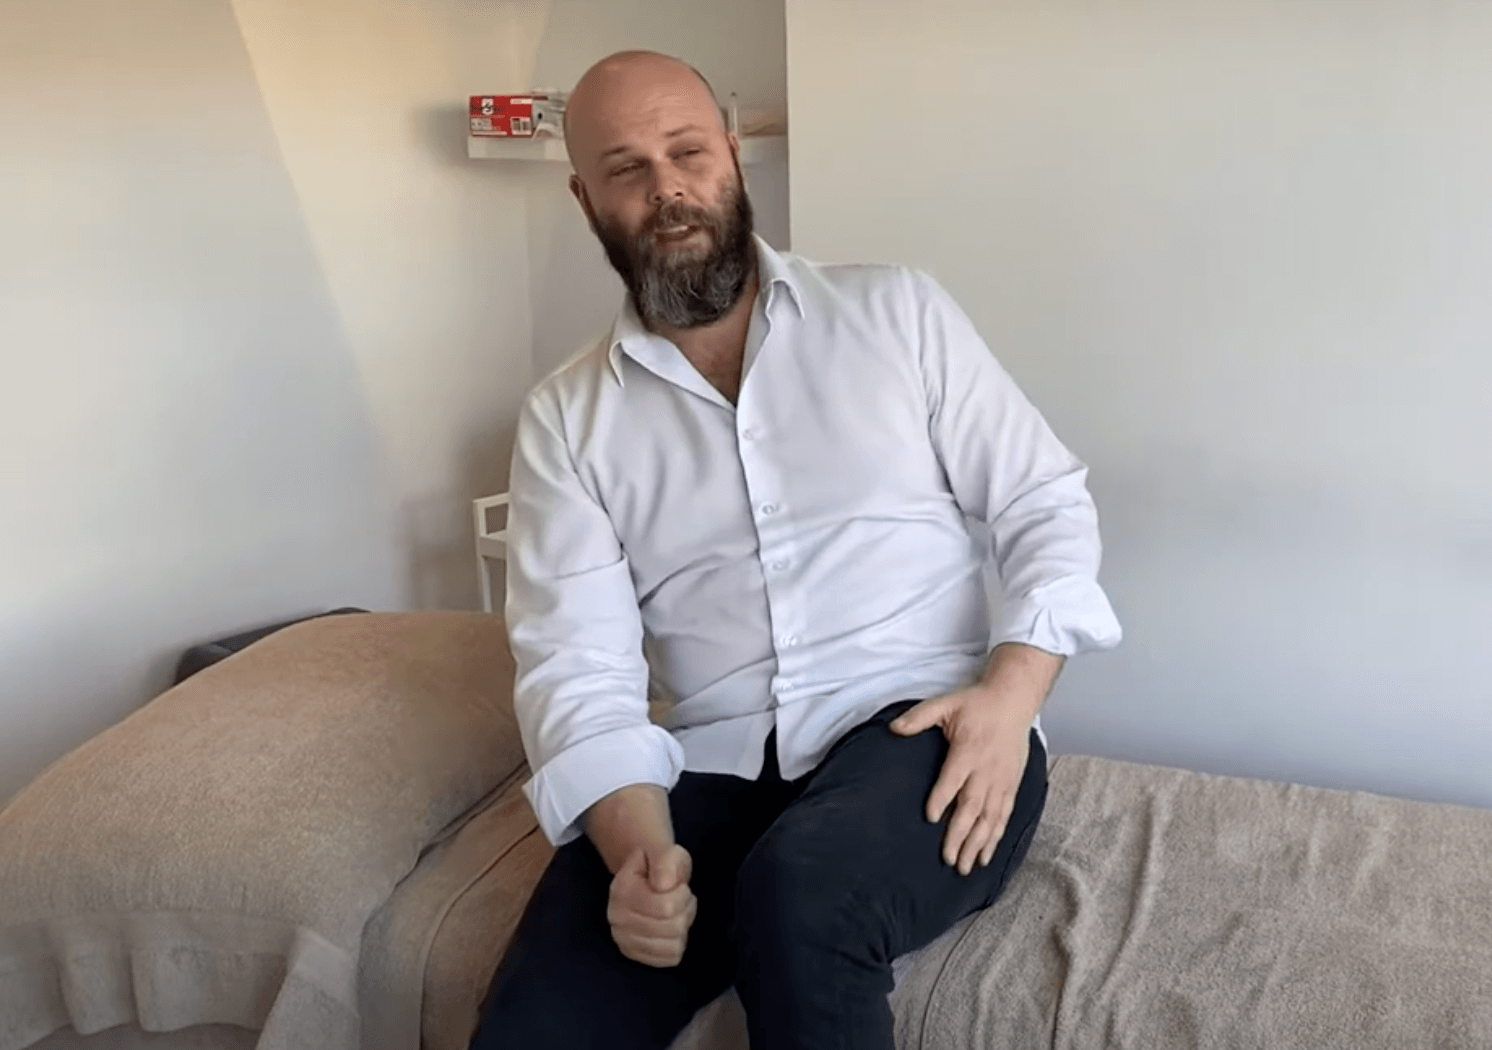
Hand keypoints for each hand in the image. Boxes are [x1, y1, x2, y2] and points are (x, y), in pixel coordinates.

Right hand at [606, 843, 697, 966]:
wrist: (641, 876)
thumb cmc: (657, 864)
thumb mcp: (663, 850)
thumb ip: (665, 860)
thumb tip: (663, 884)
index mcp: (622, 890)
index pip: (667, 906)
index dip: (683, 895)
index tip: (681, 886)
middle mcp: (617, 918)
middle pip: (673, 927)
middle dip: (687, 910)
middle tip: (684, 900)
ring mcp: (623, 939)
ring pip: (673, 945)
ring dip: (684, 928)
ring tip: (679, 913)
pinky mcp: (632, 954)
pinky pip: (669, 959)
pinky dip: (678, 944)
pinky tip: (672, 929)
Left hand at [891, 687, 1031, 875]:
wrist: (1013, 701)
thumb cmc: (976, 704)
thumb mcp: (945, 703)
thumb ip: (919, 717)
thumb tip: (893, 728)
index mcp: (968, 750)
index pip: (953, 779)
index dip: (941, 799)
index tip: (930, 818)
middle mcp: (986, 770)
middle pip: (972, 807)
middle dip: (960, 835)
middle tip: (947, 859)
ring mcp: (1001, 780)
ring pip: (989, 818)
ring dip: (977, 844)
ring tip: (965, 866)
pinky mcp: (1012, 786)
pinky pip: (1004, 816)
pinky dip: (995, 837)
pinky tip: (986, 856)